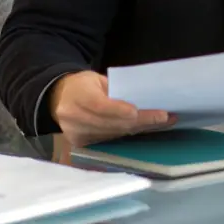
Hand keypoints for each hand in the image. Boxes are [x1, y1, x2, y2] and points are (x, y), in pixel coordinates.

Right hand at [51, 71, 173, 146]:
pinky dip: (128, 134)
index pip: (99, 105)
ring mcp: (75, 133)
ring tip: (161, 122)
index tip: (136, 112)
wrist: (59, 98)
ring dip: (138, 129)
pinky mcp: (80, 144)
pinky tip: (145, 129)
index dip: (118, 110)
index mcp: (77, 94)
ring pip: (113, 134)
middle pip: (110, 123)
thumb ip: (114, 90)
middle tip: (164, 117)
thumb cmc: (83, 85)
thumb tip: (143, 100)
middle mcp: (73, 117)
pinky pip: (109, 141)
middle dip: (140, 121)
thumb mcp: (96, 79)